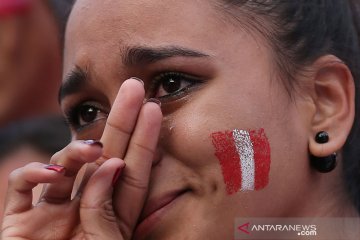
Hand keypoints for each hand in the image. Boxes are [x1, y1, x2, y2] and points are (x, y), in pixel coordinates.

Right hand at [1, 79, 162, 239]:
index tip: (155, 108)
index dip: (145, 139)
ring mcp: (50, 211)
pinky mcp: (18, 219)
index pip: (134, 171)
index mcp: (110, 218)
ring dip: (78, 150)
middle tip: (134, 86)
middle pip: (107, 156)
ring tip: (93, 149)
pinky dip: (33, 172)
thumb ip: (107, 212)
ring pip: (66, 165)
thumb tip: (111, 165)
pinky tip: (51, 172)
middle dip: (120, 121)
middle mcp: (83, 208)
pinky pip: (22, 185)